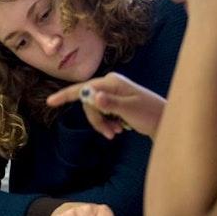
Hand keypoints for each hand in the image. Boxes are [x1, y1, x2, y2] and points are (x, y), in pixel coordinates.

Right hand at [47, 72, 165, 139]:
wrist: (166, 122)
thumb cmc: (150, 114)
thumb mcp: (129, 110)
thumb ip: (110, 103)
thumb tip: (93, 96)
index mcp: (112, 82)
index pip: (83, 88)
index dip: (65, 95)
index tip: (50, 102)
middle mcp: (110, 84)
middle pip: (88, 102)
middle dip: (95, 120)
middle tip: (109, 134)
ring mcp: (113, 93)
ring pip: (94, 110)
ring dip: (102, 124)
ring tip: (115, 133)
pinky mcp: (116, 102)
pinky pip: (102, 113)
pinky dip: (107, 124)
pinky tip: (117, 130)